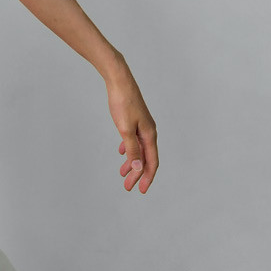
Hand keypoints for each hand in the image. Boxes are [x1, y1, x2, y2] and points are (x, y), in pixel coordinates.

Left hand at [105, 63, 158, 192]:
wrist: (119, 80)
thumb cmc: (122, 102)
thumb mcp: (125, 128)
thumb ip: (131, 148)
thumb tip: (138, 167)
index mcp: (149, 135)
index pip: (151, 162)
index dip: (147, 177)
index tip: (140, 190)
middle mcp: (149, 131)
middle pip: (145, 158)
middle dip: (137, 174)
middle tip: (127, 187)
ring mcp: (142, 125)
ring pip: (139, 149)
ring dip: (132, 162)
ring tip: (123, 174)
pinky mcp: (134, 119)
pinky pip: (134, 139)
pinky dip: (129, 149)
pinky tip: (122, 152)